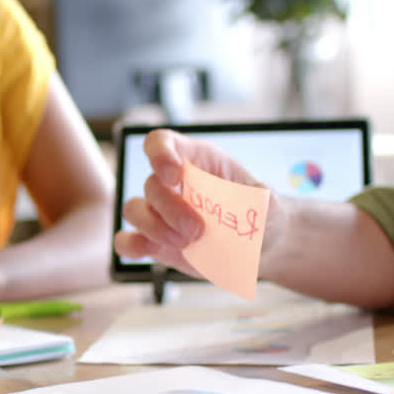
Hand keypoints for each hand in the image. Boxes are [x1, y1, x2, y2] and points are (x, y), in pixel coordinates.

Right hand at [113, 129, 284, 278]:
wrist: (260, 247)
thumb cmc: (261, 214)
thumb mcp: (267, 201)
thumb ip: (251, 201)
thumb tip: (234, 207)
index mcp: (196, 160)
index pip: (161, 142)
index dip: (161, 154)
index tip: (175, 175)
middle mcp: (171, 184)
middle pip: (150, 184)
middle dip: (170, 208)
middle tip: (197, 230)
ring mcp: (159, 213)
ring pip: (134, 210)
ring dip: (154, 227)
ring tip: (186, 244)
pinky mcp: (154, 242)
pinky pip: (126, 240)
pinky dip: (132, 245)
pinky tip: (152, 250)